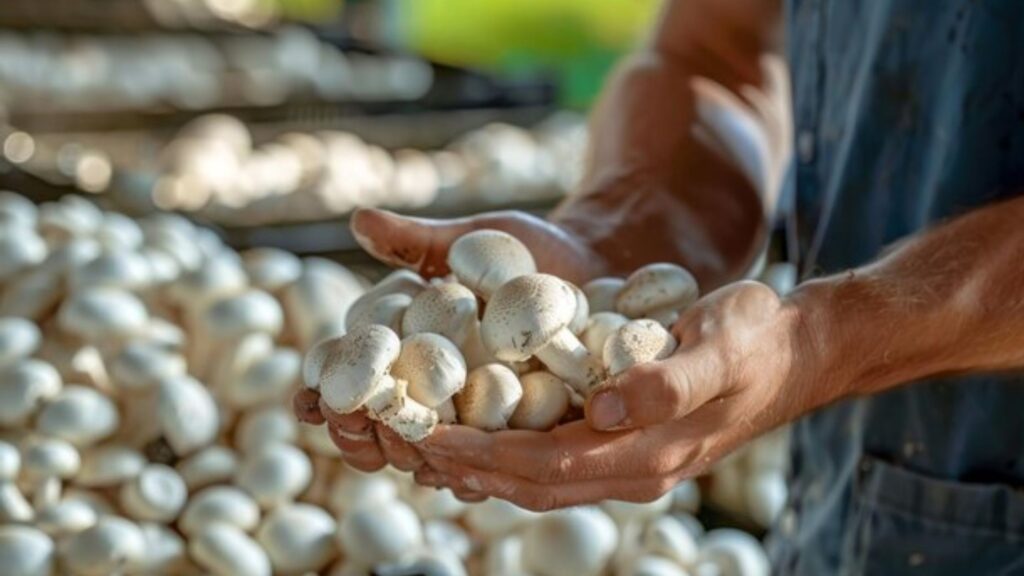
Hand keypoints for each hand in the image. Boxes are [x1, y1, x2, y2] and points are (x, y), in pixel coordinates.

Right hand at [294, 207, 608, 492]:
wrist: (593, 263)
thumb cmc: (521, 249)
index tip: (312, 401)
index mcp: (404, 352)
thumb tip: (358, 218)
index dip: (329, 398)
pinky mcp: (523, 435)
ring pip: (432, 458)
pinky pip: (492, 465)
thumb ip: (415, 242)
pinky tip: (468, 475)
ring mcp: (476, 420)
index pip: (353, 384)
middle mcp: (433, 394)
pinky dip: (474, 473)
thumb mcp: (469, 240)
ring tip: (408, 454)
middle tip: (362, 427)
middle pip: (384, 433)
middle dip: (366, 437)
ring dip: (415, 461)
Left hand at [409, 281, 825, 509]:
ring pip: (544, 478)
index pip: (547, 466)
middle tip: (409, 448)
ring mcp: (634, 460)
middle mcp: (635, 468)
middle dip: (470, 470)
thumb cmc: (758, 338)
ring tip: (432, 448)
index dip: (485, 455)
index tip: (430, 438)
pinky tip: (488, 433)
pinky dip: (516, 452)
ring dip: (486, 468)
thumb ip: (667, 382)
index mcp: (650, 452)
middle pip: (534, 484)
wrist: (796, 350)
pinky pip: (562, 459)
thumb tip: (604, 409)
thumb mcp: (720, 346)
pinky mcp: (633, 441)